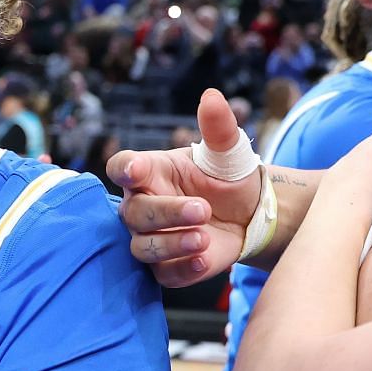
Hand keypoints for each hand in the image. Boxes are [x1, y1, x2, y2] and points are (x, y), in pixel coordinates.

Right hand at [107, 89, 258, 287]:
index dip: (124, 169)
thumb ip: (218, 127)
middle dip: (166, 213)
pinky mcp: (167, 267)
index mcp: (151, 172)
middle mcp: (143, 206)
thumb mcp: (228, 152)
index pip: (121, 167)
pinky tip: (204, 259)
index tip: (136, 170)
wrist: (250, 215)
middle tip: (203, 209)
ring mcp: (152, 238)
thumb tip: (212, 96)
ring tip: (204, 237)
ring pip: (143, 247)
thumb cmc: (228, 178)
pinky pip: (164, 274)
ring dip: (171, 243)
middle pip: (134, 213)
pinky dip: (183, 269)